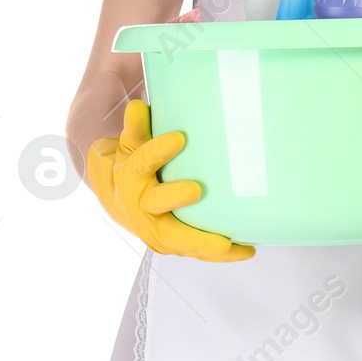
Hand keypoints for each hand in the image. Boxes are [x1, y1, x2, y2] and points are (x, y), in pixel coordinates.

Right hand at [87, 100, 253, 261]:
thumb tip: (139, 106)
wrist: (117, 196)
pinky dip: (219, 254)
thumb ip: (136, 127)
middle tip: (196, 191)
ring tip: (230, 243)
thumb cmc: (132, 164)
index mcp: (129, 178)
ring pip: (177, 238)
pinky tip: (244, 251)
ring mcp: (155, 228)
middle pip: (155, 207)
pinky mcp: (172, 242)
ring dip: (202, 241)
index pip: (140, 163)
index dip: (157, 151)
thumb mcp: (131, 142)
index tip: (178, 138)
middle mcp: (139, 207)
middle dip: (175, 199)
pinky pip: (194, 250)